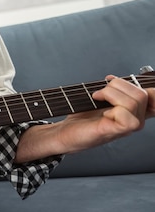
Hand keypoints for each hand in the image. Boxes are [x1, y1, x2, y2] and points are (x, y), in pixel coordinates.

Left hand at [17, 76, 150, 161]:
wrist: (65, 132)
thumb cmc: (83, 115)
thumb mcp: (101, 98)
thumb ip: (113, 89)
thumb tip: (115, 79)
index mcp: (135, 110)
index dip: (150, 88)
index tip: (114, 81)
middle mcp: (136, 119)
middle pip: (143, 94)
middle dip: (118, 84)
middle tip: (101, 90)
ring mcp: (127, 127)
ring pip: (135, 101)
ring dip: (111, 93)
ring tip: (97, 98)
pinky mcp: (115, 131)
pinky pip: (126, 116)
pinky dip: (112, 107)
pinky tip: (103, 111)